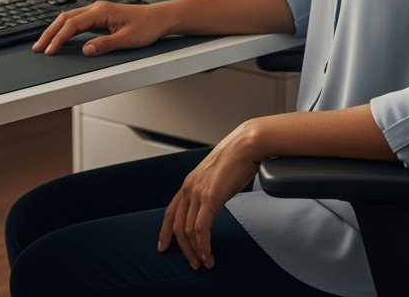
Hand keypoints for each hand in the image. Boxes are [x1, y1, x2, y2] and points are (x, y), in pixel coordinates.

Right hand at [31, 0, 170, 55]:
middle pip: (65, 18)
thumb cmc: (146, 27)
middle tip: (38, 47)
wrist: (158, 18)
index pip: (72, 25)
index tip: (50, 50)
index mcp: (101, 12)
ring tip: (45, 44)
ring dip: (56, 30)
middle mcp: (97, 9)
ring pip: (69, 18)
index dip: (58, 38)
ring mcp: (97, 12)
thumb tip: (86, 50)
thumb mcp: (127, 40)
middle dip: (50, 33)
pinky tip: (61, 36)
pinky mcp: (100, 17)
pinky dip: (65, 29)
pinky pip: (77, 21)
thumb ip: (105, 45)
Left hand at [158, 121, 265, 269]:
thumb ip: (210, 188)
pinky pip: (201, 229)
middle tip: (193, 263)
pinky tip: (209, 254)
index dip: (164, 231)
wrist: (245, 145)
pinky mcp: (209, 198)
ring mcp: (198, 193)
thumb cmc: (236, 158)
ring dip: (195, 251)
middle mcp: (189, 188)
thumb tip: (215, 200)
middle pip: (177, 225)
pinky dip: (204, 246)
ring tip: (204, 263)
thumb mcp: (216, 176)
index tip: (163, 246)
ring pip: (188, 230)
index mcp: (189, 182)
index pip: (170, 211)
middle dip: (183, 248)